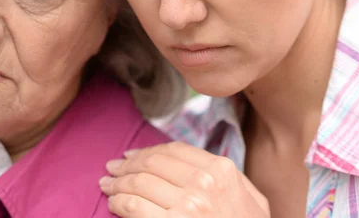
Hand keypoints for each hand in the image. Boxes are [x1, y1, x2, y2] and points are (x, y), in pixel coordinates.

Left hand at [99, 142, 269, 217]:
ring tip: (107, 185)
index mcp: (222, 170)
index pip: (173, 151)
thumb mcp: (251, 197)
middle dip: (127, 165)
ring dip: (118, 183)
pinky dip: (119, 203)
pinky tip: (113, 204)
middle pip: (152, 163)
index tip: (132, 156)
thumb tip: (190, 163)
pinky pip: (135, 208)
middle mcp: (204, 183)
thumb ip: (224, 176)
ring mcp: (188, 206)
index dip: (147, 151)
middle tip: (112, 169)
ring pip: (140, 183)